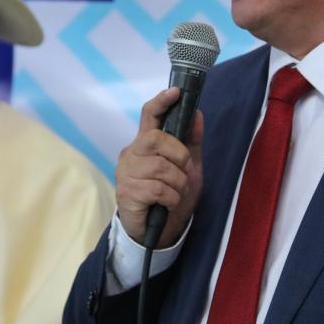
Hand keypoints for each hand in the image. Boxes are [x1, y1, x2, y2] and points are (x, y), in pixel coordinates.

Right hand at [114, 87, 203, 247]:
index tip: (175, 92)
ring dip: (178, 183)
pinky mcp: (126, 193)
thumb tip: (197, 113)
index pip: (149, 115)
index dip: (161, 102)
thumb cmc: (170, 196)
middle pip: (156, 139)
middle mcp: (131, 154)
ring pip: (160, 167)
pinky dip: (171, 198)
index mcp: (146, 144)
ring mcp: (126, 173)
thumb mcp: (189, 168)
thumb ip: (191, 142)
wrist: (158, 232)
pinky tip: (168, 203)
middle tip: (183, 171)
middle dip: (178, 155)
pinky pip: (158, 189)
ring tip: (176, 192)